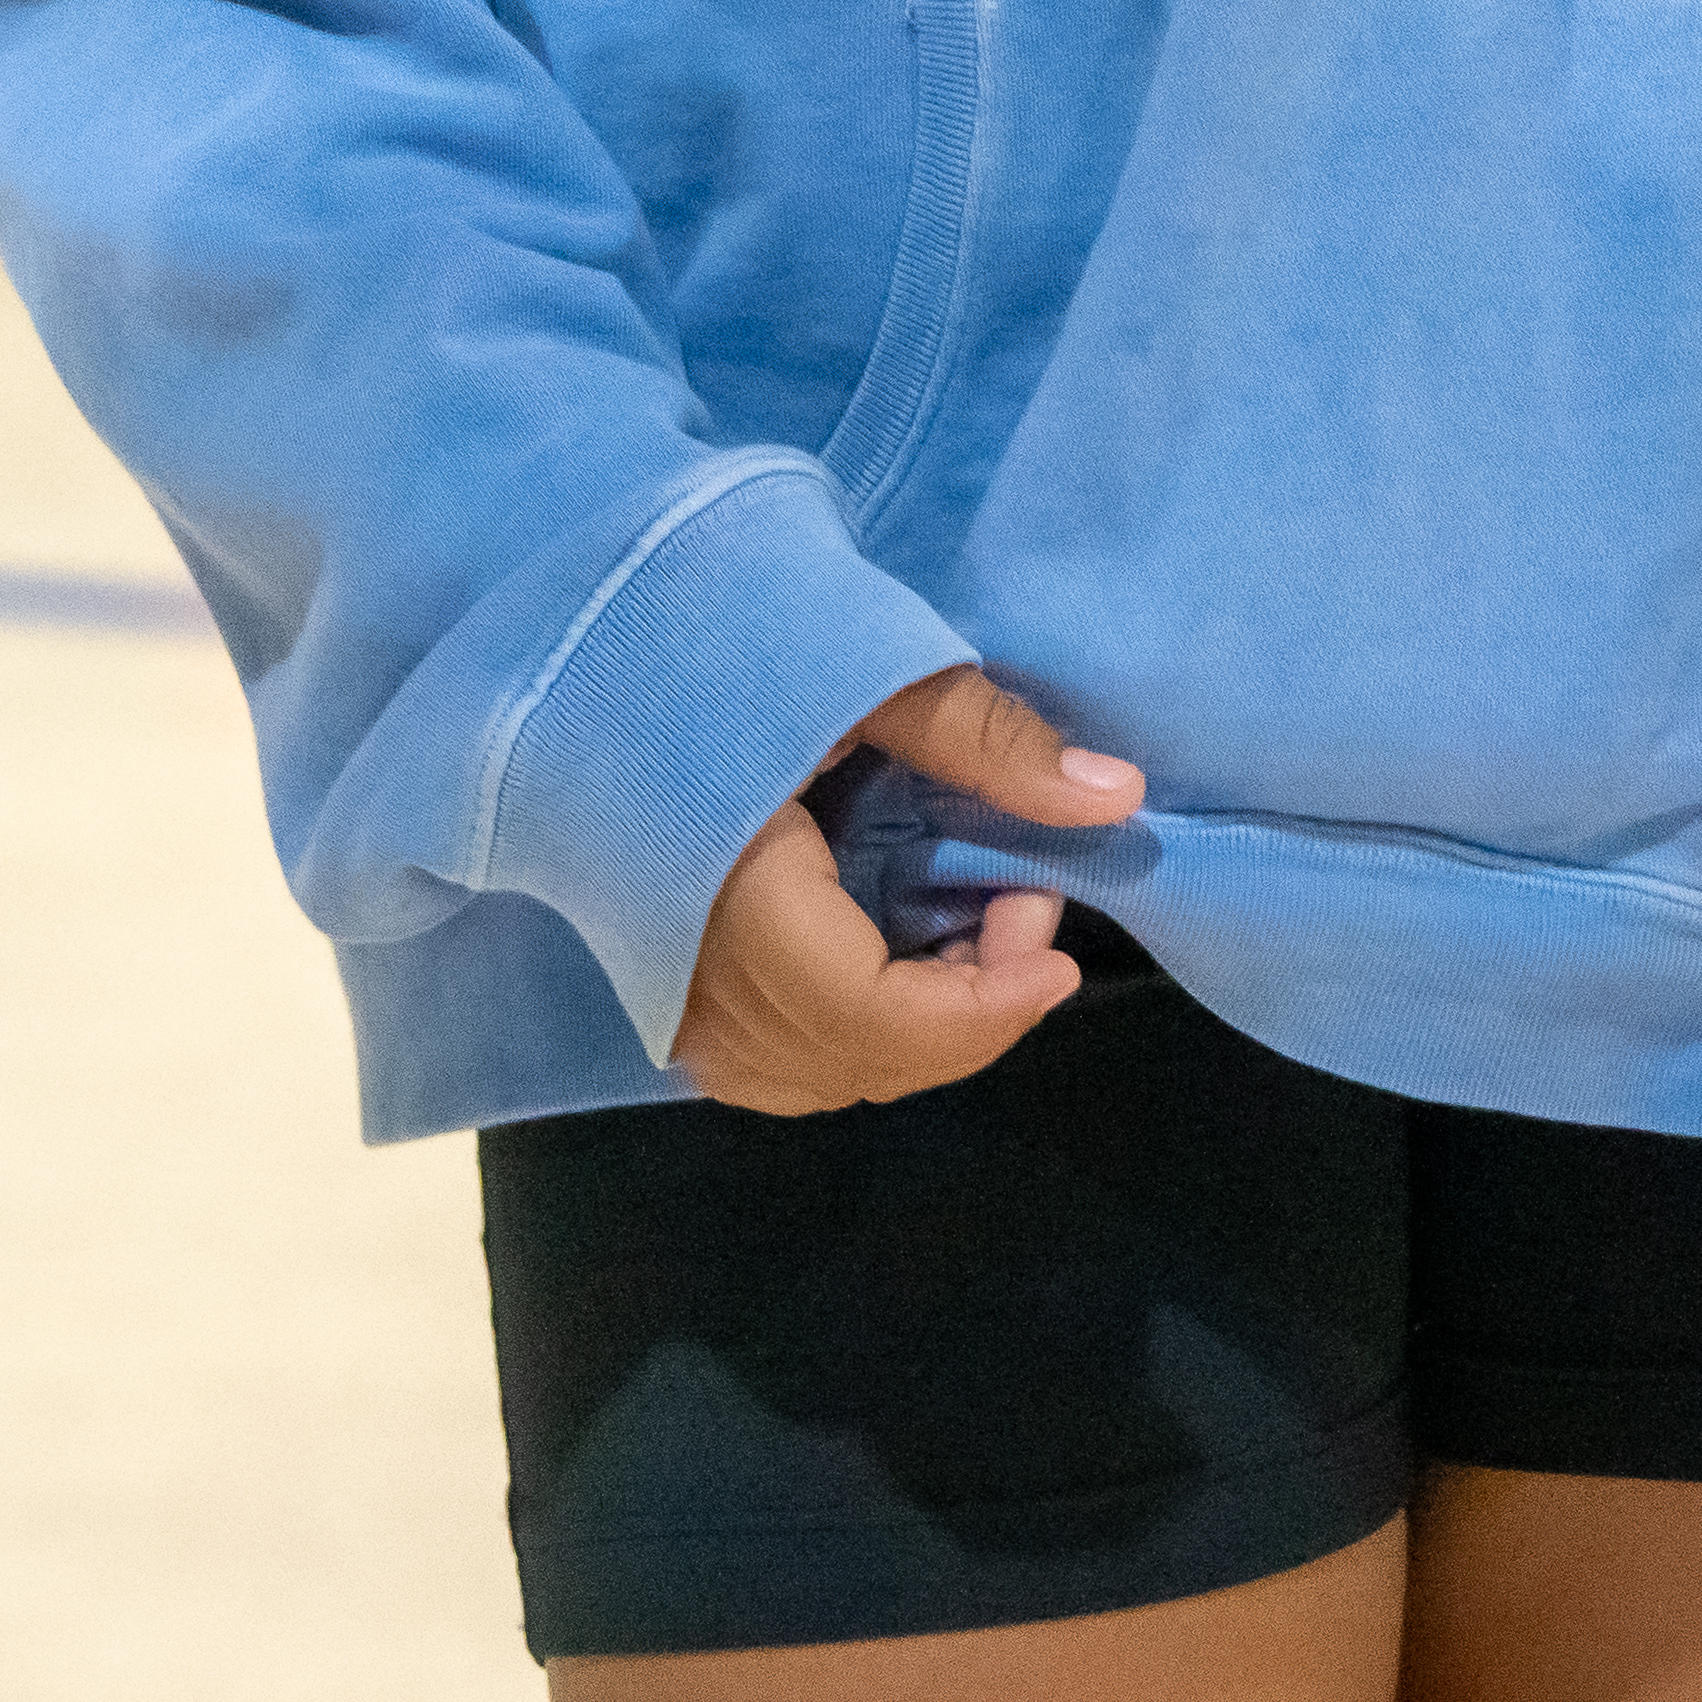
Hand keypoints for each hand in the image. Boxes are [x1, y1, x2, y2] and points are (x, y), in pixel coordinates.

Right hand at [674, 663, 1145, 1117]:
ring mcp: (659, 978)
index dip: (978, 1011)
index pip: (864, 1011)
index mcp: (725, 884)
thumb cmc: (715, 628)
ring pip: (806, 1075)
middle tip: (1022, 902)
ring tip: (969, 938)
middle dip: (967, 1011)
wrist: (584, 626)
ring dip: (912, 1034)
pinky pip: (759, 1061)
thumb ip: (982, 736)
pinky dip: (843, 1043)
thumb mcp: (861, 662)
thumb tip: (1117, 797)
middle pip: (849, 1056)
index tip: (1054, 955)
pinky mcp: (655, 971)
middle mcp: (682, 960)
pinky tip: (894, 975)